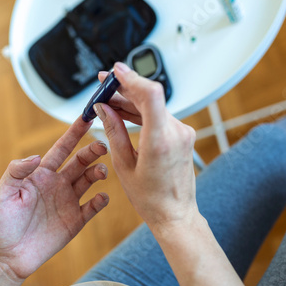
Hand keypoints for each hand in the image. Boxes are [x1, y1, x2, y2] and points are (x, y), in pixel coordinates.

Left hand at [0, 117, 108, 282]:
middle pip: (80, 162)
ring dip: (98, 173)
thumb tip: (36, 156)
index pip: (61, 149)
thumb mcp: (2, 193)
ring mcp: (67, 202)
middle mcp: (57, 184)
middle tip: (102, 146)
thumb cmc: (0, 223)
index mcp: (40, 175)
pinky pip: (92, 208)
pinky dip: (100, 201)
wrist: (6, 256)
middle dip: (92, 151)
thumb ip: (16, 171)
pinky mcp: (75, 221)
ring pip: (89, 181)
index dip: (74, 134)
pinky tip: (102, 197)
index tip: (87, 117)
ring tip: (101, 172)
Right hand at [95, 63, 196, 232]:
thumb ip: (113, 131)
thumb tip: (103, 108)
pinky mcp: (182, 134)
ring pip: (154, 105)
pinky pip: (160, 115)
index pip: (150, 95)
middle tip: (103, 85)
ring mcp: (182, 133)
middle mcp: (176, 133)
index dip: (131, 78)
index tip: (114, 72)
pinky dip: (142, 110)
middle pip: (150, 96)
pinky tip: (124, 110)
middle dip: (125, 87)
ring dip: (131, 99)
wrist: (175, 214)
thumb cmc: (151, 198)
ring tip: (108, 99)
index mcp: (160, 141)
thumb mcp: (124, 165)